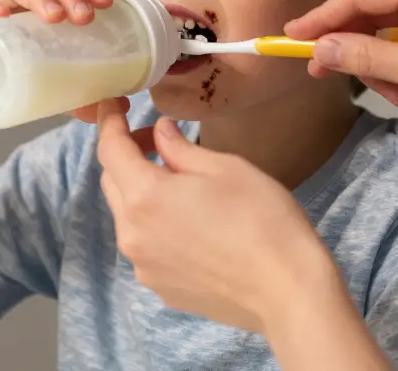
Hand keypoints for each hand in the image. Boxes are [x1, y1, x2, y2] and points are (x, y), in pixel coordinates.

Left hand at [94, 101, 335, 333]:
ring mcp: (144, 266)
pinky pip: (146, 246)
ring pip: (128, 217)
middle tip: (158, 141)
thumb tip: (160, 133)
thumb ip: (182, 149)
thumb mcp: (226, 168)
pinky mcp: (161, 288)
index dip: (109, 121)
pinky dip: (156, 226)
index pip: (109, 149)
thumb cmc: (263, 220)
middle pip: (112, 183)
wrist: (288, 293)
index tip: (115, 104)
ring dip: (141, 193)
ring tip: (183, 187)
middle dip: (127, 156)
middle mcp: (132, 234)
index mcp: (144, 196)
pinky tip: (193, 225)